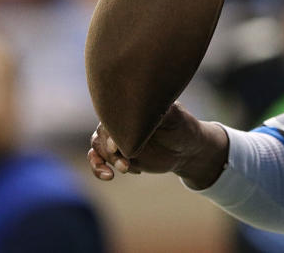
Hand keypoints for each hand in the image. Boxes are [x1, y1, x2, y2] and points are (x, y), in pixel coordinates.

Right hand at [88, 102, 228, 189]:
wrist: (186, 150)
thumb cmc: (181, 128)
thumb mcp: (174, 117)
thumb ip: (157, 114)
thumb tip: (137, 120)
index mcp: (131, 107)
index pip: (112, 115)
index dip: (111, 131)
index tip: (117, 146)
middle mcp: (121, 121)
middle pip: (102, 132)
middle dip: (109, 150)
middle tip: (125, 162)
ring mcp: (117, 138)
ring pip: (97, 147)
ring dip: (104, 160)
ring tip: (125, 169)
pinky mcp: (118, 155)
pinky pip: (98, 160)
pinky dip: (98, 168)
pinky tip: (109, 176)